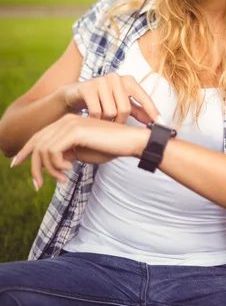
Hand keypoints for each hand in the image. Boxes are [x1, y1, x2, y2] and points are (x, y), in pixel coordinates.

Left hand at [10, 113, 150, 189]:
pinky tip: (70, 170)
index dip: (24, 151)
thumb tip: (50, 162)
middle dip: (34, 167)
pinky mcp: (75, 131)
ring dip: (49, 169)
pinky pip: (53, 151)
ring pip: (43, 149)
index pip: (38, 136)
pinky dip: (57, 165)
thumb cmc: (109, 148)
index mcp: (66, 123)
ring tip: (63, 178)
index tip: (15, 165)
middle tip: (38, 185)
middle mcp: (65, 120)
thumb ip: (65, 154)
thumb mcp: (82, 153)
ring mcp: (70, 123)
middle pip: (36, 143)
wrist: (129, 142)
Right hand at [61, 73, 162, 124]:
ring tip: (101, 118)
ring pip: (110, 112)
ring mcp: (101, 81)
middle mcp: (116, 78)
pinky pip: (96, 111)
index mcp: (128, 81)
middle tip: (113, 124)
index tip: (161, 124)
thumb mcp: (121, 104)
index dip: (152, 111)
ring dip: (105, 121)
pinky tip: (92, 118)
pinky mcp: (87, 87)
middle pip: (125, 109)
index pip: (144, 97)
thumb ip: (138, 111)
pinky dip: (94, 119)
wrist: (75, 95)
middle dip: (119, 121)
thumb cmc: (102, 100)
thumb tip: (156, 121)